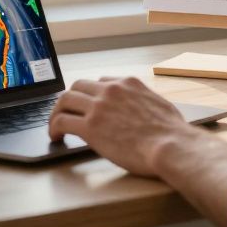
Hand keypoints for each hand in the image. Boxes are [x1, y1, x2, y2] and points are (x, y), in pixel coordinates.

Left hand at [48, 77, 192, 175]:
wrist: (170, 146)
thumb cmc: (172, 132)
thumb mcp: (160, 105)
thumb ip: (145, 102)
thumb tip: (144, 109)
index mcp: (129, 83)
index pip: (101, 81)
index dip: (92, 94)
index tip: (89, 104)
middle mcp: (111, 90)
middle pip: (79, 86)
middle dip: (71, 99)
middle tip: (67, 112)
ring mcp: (99, 106)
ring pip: (65, 99)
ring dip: (57, 111)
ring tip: (55, 125)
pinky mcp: (90, 126)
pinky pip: (62, 121)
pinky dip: (54, 127)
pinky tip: (55, 136)